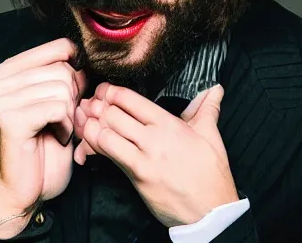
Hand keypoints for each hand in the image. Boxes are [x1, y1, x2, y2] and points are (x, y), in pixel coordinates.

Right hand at [0, 38, 87, 235]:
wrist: (18, 190)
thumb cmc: (40, 147)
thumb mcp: (55, 103)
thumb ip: (65, 78)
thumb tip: (83, 61)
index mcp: (11, 69)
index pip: (59, 47)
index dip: (77, 70)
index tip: (74, 93)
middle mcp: (2, 80)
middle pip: (64, 69)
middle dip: (75, 97)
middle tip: (64, 119)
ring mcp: (3, 98)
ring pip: (63, 89)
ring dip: (70, 115)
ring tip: (58, 129)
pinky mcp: (10, 119)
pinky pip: (57, 108)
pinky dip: (66, 127)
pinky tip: (57, 138)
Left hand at [73, 83, 238, 226]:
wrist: (212, 212)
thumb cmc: (210, 173)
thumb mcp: (211, 135)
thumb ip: (207, 109)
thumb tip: (215, 90)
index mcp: (168, 123)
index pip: (129, 99)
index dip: (110, 91)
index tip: (104, 91)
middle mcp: (153, 138)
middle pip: (113, 114)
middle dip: (97, 107)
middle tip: (89, 104)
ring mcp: (143, 158)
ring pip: (105, 134)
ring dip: (91, 125)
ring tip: (86, 120)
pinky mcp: (136, 177)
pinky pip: (108, 156)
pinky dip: (94, 146)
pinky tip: (88, 142)